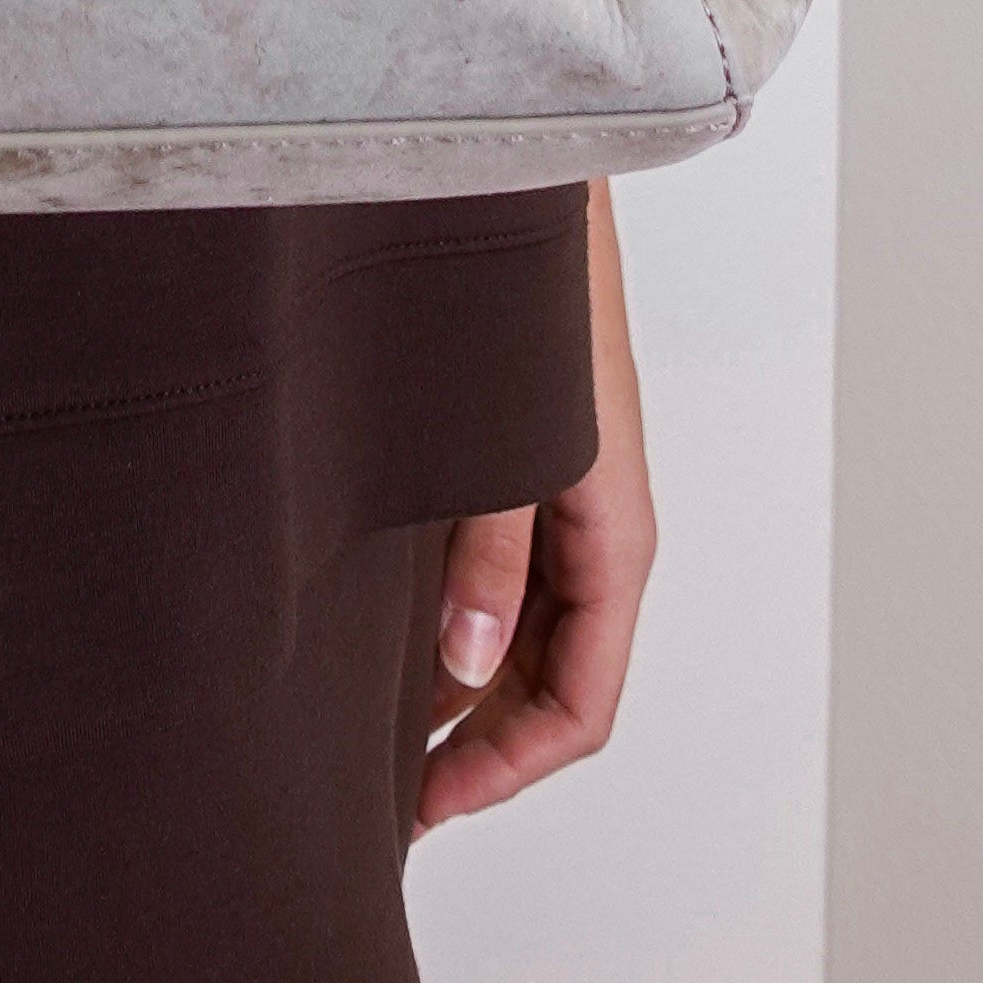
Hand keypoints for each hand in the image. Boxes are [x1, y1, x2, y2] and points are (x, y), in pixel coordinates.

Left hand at [416, 182, 656, 831]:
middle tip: (383, 784)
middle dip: (480, 744)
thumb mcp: (506, 436)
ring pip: (523, 631)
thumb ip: (488, 552)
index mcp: (615, 536)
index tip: (425, 805)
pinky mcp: (522, 459)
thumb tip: (465, 668)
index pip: (580, 706)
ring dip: (462, 683)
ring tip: (368, 717)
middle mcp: (595, 528)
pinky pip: (498, 572)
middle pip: (552, 680)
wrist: (517, 178)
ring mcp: (560, 495)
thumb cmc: (527, 292)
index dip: (506, 771)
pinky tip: (380, 621)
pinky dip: (451, 616)